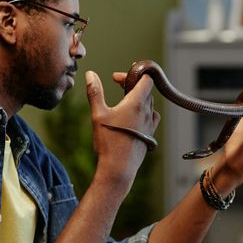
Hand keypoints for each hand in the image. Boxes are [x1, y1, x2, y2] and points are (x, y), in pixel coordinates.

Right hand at [84, 70, 159, 188]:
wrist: (119, 168)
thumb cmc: (108, 142)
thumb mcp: (98, 114)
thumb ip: (95, 92)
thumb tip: (90, 74)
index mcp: (136, 103)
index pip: (146, 79)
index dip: (132, 74)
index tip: (117, 78)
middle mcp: (147, 112)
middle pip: (146, 90)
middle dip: (132, 85)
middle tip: (118, 87)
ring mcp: (150, 124)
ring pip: (149, 104)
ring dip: (138, 99)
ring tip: (124, 102)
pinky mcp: (150, 135)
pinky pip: (151, 117)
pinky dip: (144, 112)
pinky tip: (134, 117)